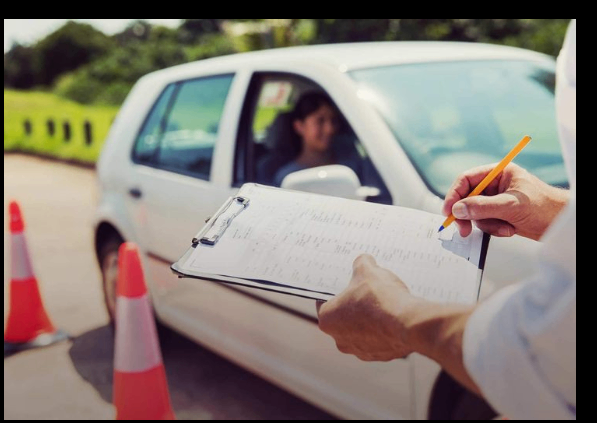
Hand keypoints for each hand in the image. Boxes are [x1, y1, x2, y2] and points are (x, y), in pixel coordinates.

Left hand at [316, 254, 418, 360]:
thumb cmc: (380, 298)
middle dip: (354, 305)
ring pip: (362, 330)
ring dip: (370, 319)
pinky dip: (384, 330)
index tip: (346, 283)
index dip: (336, 290)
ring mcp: (360, 351)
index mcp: (327, 319)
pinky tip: (394, 316)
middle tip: (366, 291)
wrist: (408, 323)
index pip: (324, 302)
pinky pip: (379, 339)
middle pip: (343, 317)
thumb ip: (361, 263)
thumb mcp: (367, 270)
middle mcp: (340, 340)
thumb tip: (364, 261)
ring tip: (384, 303)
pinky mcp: (380, 356)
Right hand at [442, 163, 569, 240]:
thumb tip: (457, 209)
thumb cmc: (545, 207)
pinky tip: (509, 230)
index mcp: (498, 173)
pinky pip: (485, 223)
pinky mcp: (500, 214)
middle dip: (468, 215)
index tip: (449, 211)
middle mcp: (495, 185)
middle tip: (464, 230)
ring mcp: (497, 200)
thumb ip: (482, 207)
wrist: (562, 224)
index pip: (467, 180)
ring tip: (505, 228)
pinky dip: (494, 229)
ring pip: (475, 213)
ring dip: (487, 224)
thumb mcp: (511, 205)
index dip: (454, 194)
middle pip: (467, 198)